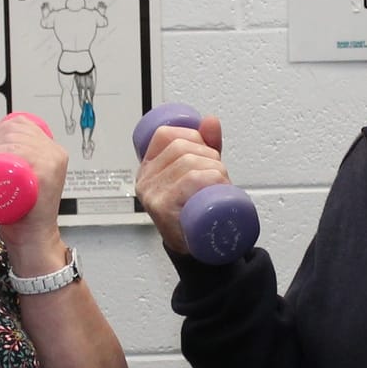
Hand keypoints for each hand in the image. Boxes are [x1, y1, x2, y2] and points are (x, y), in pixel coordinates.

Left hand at [0, 115, 69, 262]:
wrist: (31, 236)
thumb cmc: (23, 209)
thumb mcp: (15, 172)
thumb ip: (3, 147)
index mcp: (52, 150)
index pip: (22, 123)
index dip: (1, 129)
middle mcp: (55, 154)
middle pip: (16, 130)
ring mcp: (52, 163)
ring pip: (15, 141)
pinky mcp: (46, 175)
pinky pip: (21, 154)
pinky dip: (4, 155)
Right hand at [133, 115, 226, 255]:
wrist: (198, 246)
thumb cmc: (194, 210)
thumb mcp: (199, 172)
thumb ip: (205, 145)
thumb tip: (210, 121)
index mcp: (149, 167)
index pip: (165, 135)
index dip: (192, 135)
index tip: (205, 149)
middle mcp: (146, 180)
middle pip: (181, 148)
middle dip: (209, 155)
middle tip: (219, 173)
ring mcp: (152, 195)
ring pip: (189, 163)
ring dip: (215, 169)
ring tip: (220, 184)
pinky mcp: (162, 208)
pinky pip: (189, 181)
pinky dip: (210, 179)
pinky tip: (217, 186)